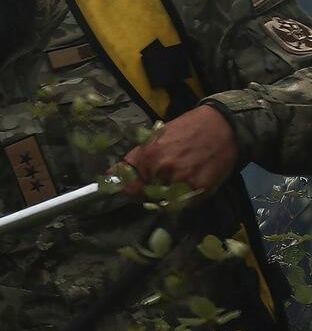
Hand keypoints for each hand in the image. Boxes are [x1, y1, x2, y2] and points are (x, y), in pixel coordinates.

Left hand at [116, 104, 238, 197]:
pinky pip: (185, 204)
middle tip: (164, 177)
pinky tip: (191, 179)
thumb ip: (133, 159)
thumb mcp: (155, 138)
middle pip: (148, 197)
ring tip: (180, 176)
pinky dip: (185, 197)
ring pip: (167, 202)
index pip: (130, 189)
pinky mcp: (200, 190)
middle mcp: (164, 172)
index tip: (137, 187)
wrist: (221, 126)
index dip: (132, 190)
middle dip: (152, 191)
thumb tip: (110, 175)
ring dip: (169, 195)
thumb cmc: (186, 129)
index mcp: (150, 157)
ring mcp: (183, 183)